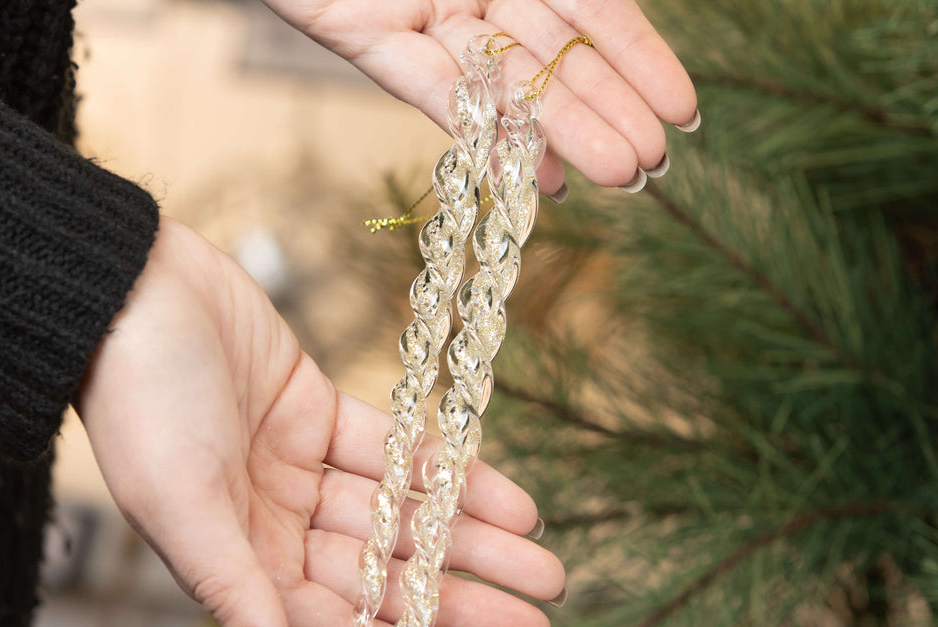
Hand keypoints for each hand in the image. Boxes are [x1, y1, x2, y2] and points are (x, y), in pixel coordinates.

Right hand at [76, 217, 564, 626]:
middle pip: (389, 582)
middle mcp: (277, 531)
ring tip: (545, 568)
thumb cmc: (137, 400)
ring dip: (474, 543)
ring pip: (406, 521)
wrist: (129, 288)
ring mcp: (303, 475)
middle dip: (464, 604)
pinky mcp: (322, 417)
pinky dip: (454, 476)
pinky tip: (513, 501)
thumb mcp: (180, 502)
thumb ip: (231, 587)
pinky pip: (400, 455)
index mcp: (243, 567)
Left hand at [262, 0, 697, 192]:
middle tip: (652, 169)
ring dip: (564, 134)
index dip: (641, 61)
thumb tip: (605, 3)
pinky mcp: (374, 41)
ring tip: (617, 177)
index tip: (682, 114)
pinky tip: (535, 177)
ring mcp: (433, 17)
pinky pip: (438, 95)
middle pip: (557, 60)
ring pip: (509, 86)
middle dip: (610, 111)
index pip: (595, 10)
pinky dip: (485, 134)